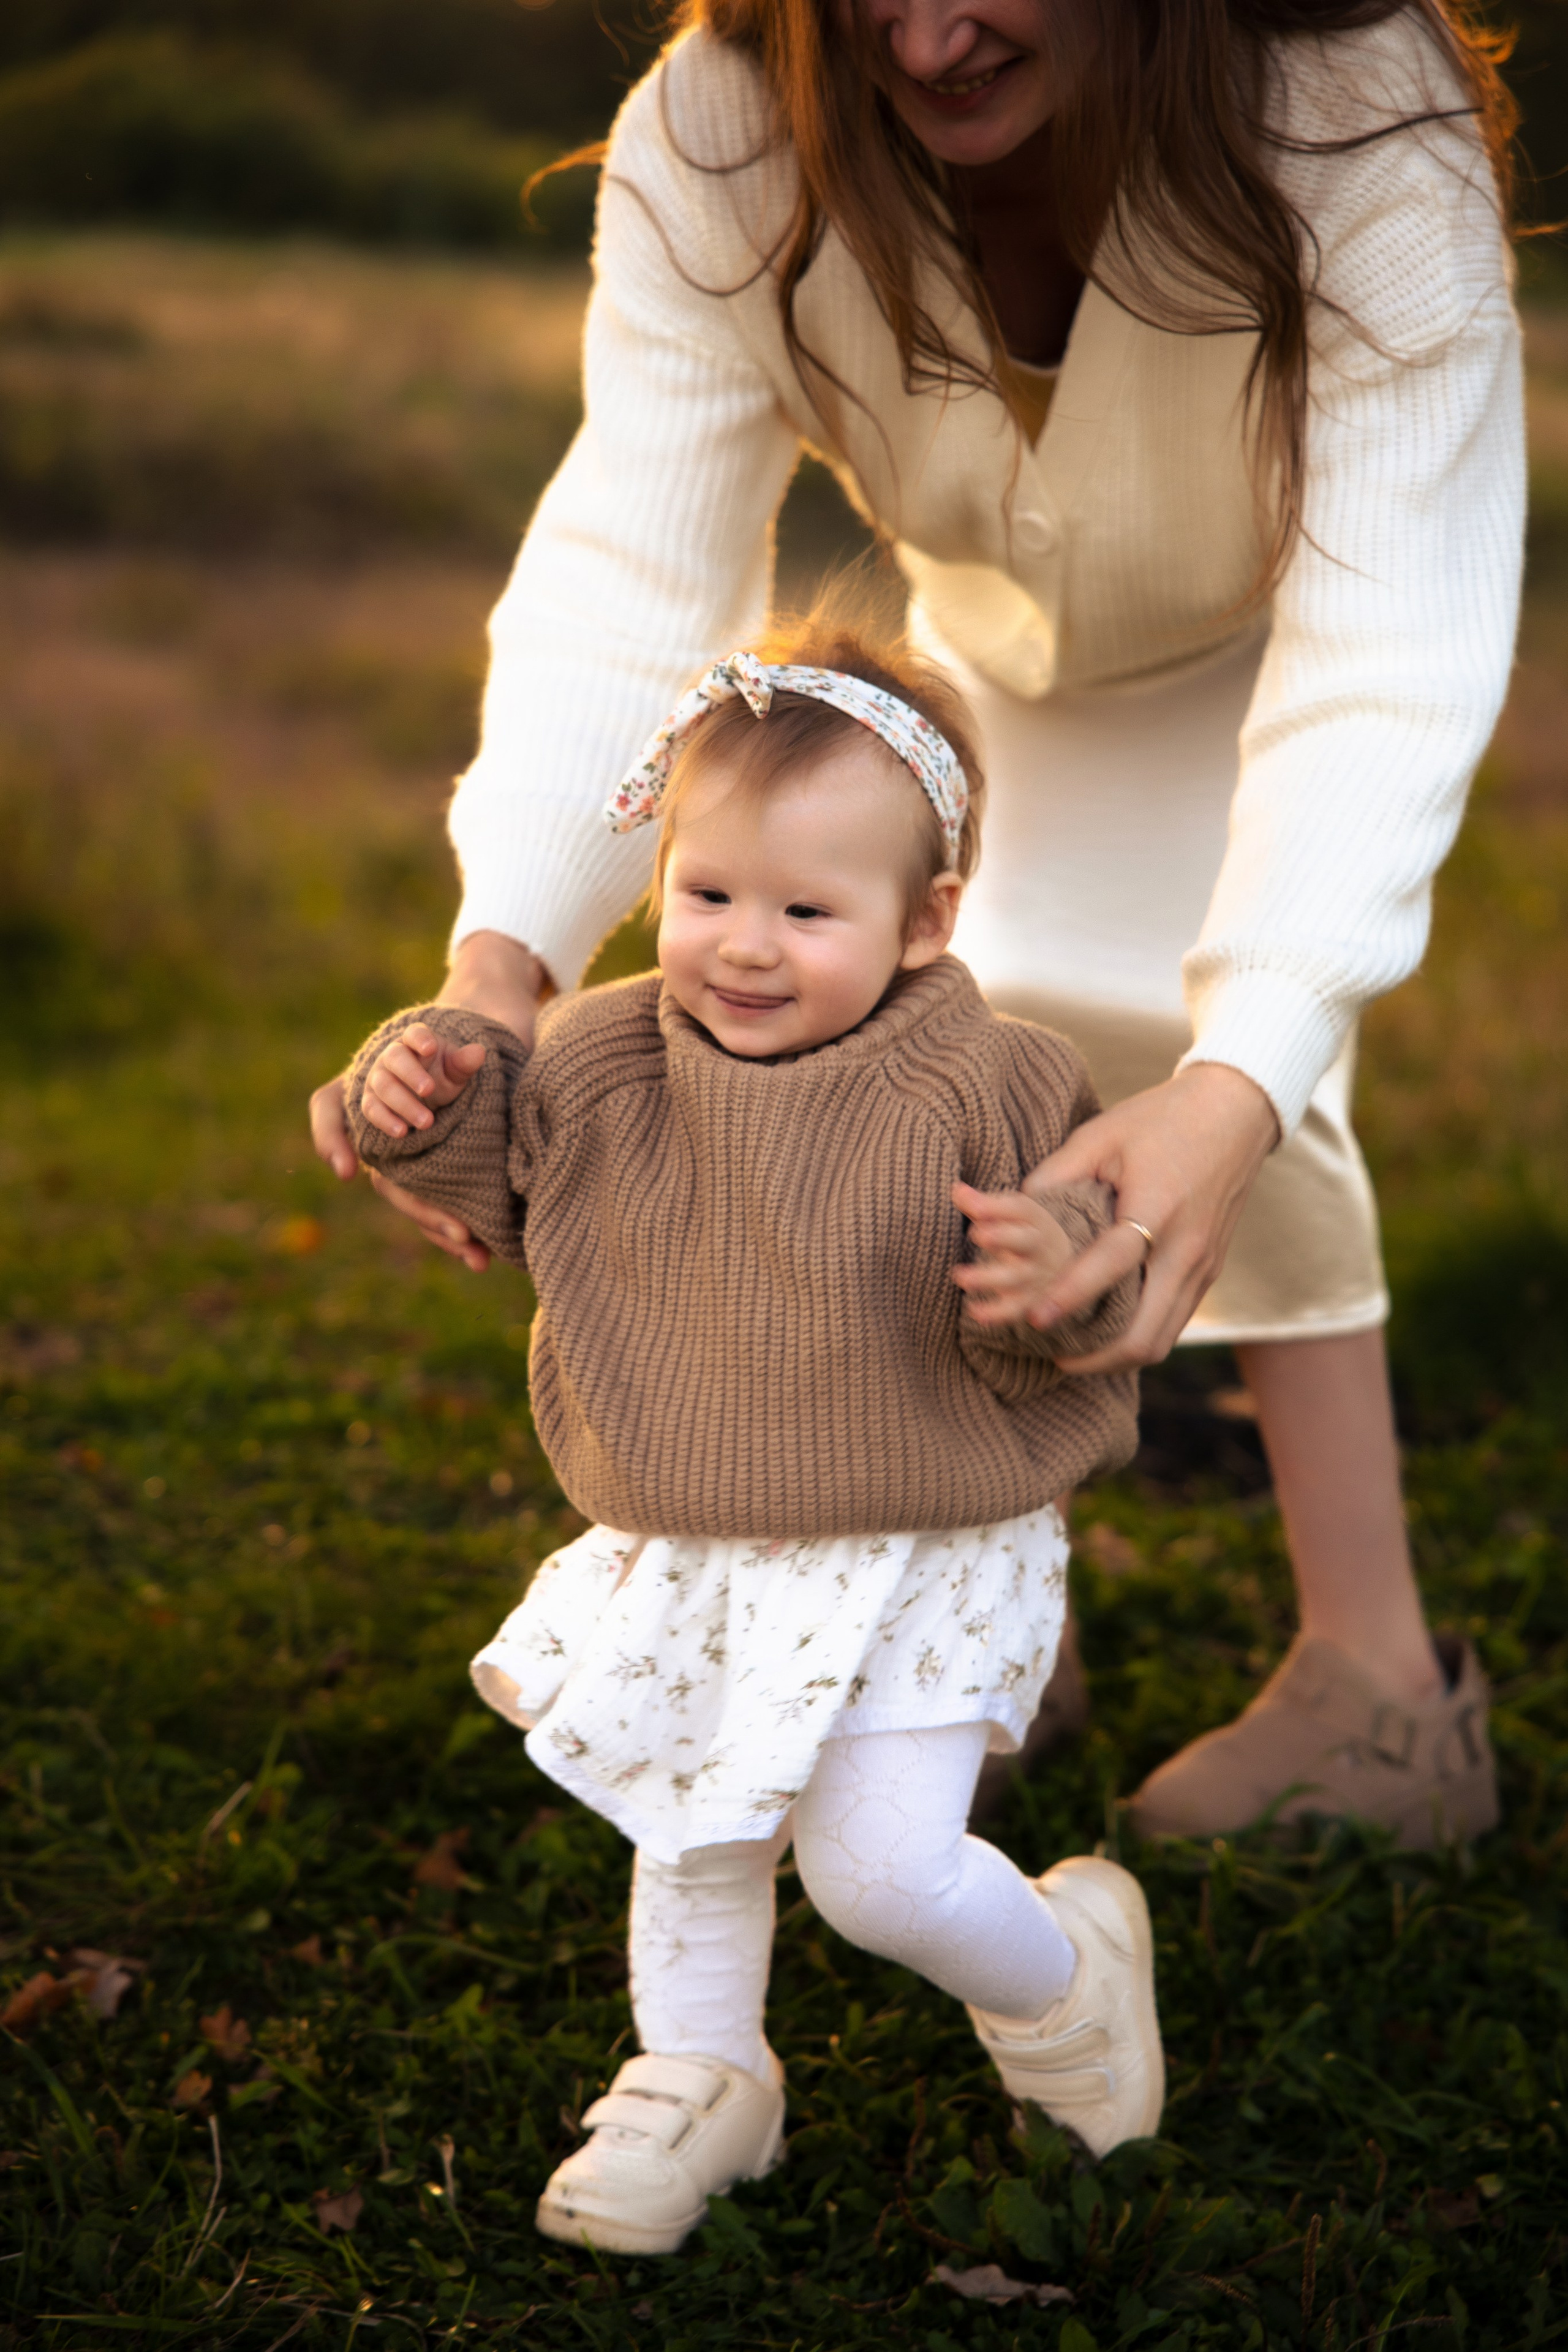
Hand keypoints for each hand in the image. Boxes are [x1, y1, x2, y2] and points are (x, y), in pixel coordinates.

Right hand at [308, 930, 549, 1272]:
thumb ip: (459, 1059)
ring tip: (473, 1248)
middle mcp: (381, 1129)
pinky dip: (453, 1231)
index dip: (331, 1139)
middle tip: (459, 1229)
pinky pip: (432, 1206)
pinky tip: (481, 1257)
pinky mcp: (430, 1173)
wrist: (472, 1044)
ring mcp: (403, 1154)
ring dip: (440, 1227)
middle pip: (387, 1176)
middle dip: (422, 1206)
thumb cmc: (451, 1044)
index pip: (331, 1109)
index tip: (346, 1171)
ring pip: (409, 1197)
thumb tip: (476, 1057)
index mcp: (371, 1091)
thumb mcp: (454, 1048)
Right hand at [360, 1022, 485, 1137]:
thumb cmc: (441, 1074)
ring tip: (427, 1122)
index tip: (430, 1048)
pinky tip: (402, 1132)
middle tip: (429, 1090)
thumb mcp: (456, 1069)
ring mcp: (378, 1077)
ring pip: (384, 1086)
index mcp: (415, 1041)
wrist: (424, 1094)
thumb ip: (465, 1062)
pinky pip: (372, 1108)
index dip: (420, 1038)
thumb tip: (480, 1051)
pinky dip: (385, 1120)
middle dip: (411, 1074)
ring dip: (404, 1104)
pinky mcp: (372, 1099)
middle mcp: (392, 1055)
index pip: (414, 1033)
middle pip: (395, 1058)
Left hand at [950, 1179, 1076, 1327]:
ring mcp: (1037, 1277)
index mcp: (1037, 1221)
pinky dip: (996, 1313)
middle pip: (1026, 1241)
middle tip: (976, 1234)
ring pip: (1016, 1278)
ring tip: (960, 1277)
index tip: (970, 1204)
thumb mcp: (1011, 1215)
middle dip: (1003, 1237)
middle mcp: (1040, 1248)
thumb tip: (956, 1189)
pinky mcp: (1031, 1302)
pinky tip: (974, 1312)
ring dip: (988, 1278)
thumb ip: (983, 1204)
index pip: (1020, 1209)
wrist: (1065, 1265)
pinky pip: (1014, 1310)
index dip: (996, 1207)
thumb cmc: (1025, 1233)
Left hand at [1016, 1063, 1279, 1372]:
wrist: (1235, 1113)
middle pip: (1145, 1333)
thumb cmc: (1162, 1118)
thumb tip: (1012, 1211)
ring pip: (1162, 1340)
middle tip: (1052, 1353)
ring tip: (1074, 1354)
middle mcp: (1187, 1249)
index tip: (1034, 1320)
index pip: (1112, 1266)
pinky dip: (1139, 1337)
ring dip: (1116, 1357)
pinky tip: (1105, 1333)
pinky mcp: (1210, 1272)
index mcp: (1158, 1209)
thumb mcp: (1101, 1134)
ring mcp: (1204, 1267)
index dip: (1070, 1296)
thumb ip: (1056, 1175)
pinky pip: (1173, 1323)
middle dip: (1096, 1357)